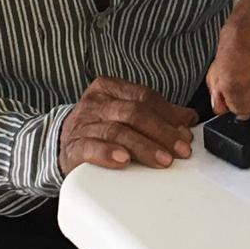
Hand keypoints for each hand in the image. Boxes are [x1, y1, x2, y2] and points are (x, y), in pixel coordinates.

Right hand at [59, 77, 196, 174]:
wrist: (62, 143)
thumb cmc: (100, 127)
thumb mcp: (126, 114)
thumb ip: (156, 113)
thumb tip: (188, 119)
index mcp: (109, 88)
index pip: (144, 97)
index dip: (169, 114)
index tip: (186, 132)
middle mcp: (95, 103)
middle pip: (134, 113)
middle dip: (161, 133)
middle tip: (180, 150)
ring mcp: (82, 124)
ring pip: (117, 131)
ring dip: (143, 146)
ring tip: (162, 159)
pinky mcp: (73, 147)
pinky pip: (90, 148)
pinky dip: (108, 153)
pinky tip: (123, 160)